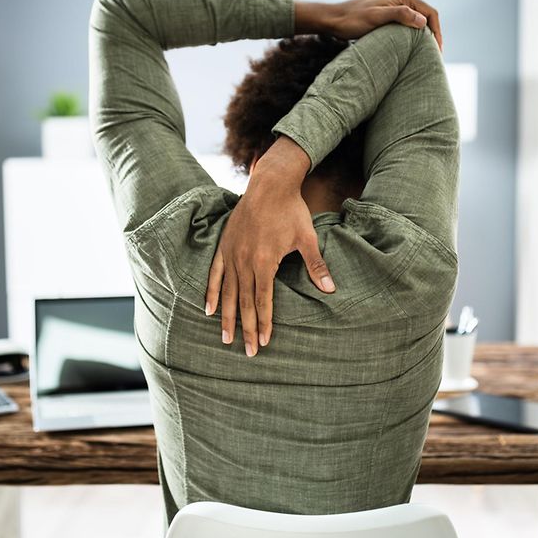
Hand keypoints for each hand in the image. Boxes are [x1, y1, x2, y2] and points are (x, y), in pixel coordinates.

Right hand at [203, 136, 335, 355]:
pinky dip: (211, 292)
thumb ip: (315, 265)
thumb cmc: (291, 211)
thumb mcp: (307, 238)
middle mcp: (244, 261)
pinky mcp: (224, 246)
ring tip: (225, 338)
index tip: (264, 342)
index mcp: (264, 262)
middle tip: (247, 352)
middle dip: (245, 328)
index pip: (263, 300)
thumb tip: (330, 289)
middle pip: (244, 302)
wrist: (270, 185)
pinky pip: (215, 274)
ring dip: (227, 317)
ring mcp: (231, 254)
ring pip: (227, 292)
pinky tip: (208, 309)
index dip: (263, 323)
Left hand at [319, 0, 442, 50]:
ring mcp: (395, 4)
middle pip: (426, 16)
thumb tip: (423, 22)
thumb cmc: (353, 20)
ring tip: (427, 53)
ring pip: (418, 20)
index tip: (437, 50)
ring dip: (424, 35)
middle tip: (435, 55)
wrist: (334, 20)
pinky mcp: (388, 12)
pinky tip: (413, 46)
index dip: (437, 31)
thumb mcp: (377, 18)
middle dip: (433, 34)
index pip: (430, 12)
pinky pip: (408, 22)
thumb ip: (400, 15)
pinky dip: (414, 34)